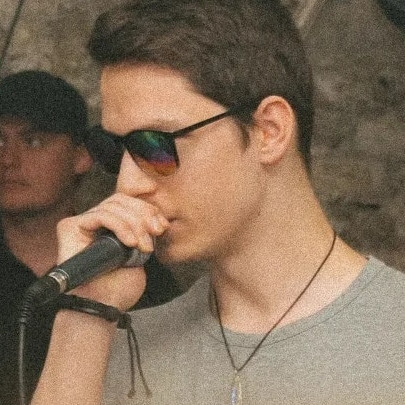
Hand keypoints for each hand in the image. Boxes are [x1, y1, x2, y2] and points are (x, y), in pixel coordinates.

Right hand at [56, 192, 168, 309]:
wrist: (101, 308)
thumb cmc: (119, 288)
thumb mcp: (140, 255)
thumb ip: (144, 234)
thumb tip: (156, 218)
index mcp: (110, 226)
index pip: (129, 203)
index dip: (148, 210)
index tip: (163, 227)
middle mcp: (94, 221)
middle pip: (121, 200)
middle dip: (143, 215)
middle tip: (156, 234)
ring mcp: (82, 223)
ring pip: (113, 205)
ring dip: (135, 224)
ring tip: (143, 247)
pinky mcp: (69, 227)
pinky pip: (101, 215)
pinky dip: (120, 226)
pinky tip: (130, 243)